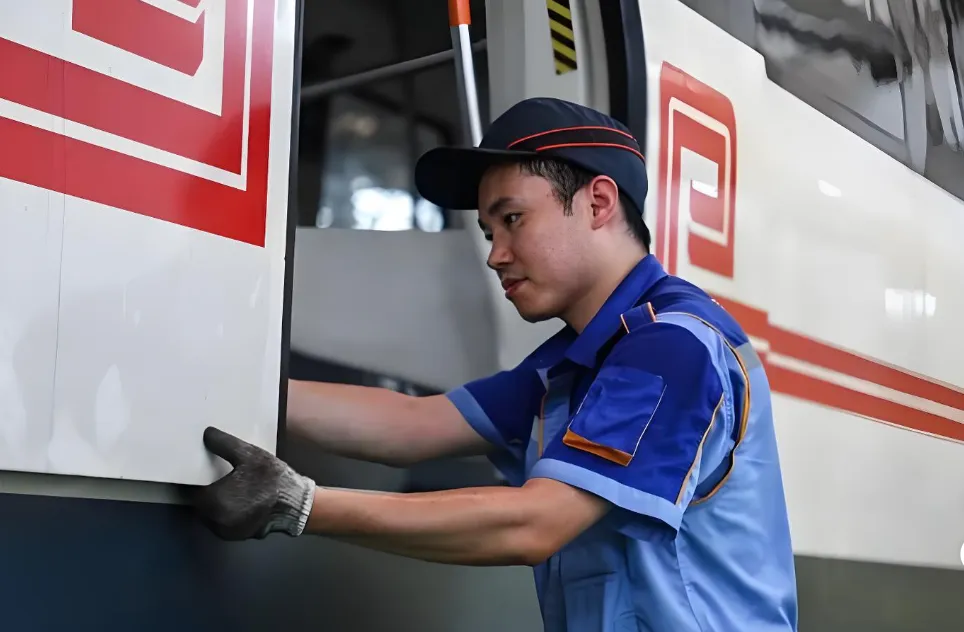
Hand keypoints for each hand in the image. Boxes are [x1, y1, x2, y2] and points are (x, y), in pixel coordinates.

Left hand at [192, 426, 315, 540]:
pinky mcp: (239, 536)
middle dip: (210, 491)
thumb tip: (207, 434)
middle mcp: (215, 521)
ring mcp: (227, 532)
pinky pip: (225, 522)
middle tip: (224, 478)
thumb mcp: (249, 455)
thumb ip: (224, 444)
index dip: (198, 479)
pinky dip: (229, 512)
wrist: (297, 505)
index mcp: (213, 502)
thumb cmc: (271, 480)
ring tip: (234, 488)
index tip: (207, 471)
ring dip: (219, 503)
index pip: (193, 490)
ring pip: (213, 514)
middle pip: (202, 503)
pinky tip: (242, 500)